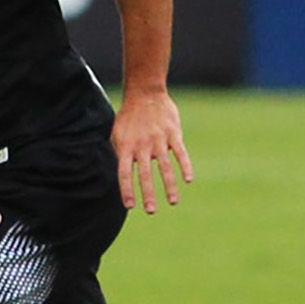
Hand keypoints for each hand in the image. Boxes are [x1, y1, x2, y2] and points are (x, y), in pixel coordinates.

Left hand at [111, 88, 193, 213]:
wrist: (145, 93)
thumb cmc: (129, 116)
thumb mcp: (116, 134)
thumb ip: (119, 153)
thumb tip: (119, 174)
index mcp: (126, 147)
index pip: (125, 173)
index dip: (127, 190)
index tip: (130, 206)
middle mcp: (142, 146)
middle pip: (145, 175)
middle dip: (148, 194)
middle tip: (150, 210)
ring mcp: (159, 140)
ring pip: (165, 167)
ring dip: (169, 186)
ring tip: (172, 202)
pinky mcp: (173, 134)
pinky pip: (180, 153)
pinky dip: (185, 167)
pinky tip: (188, 180)